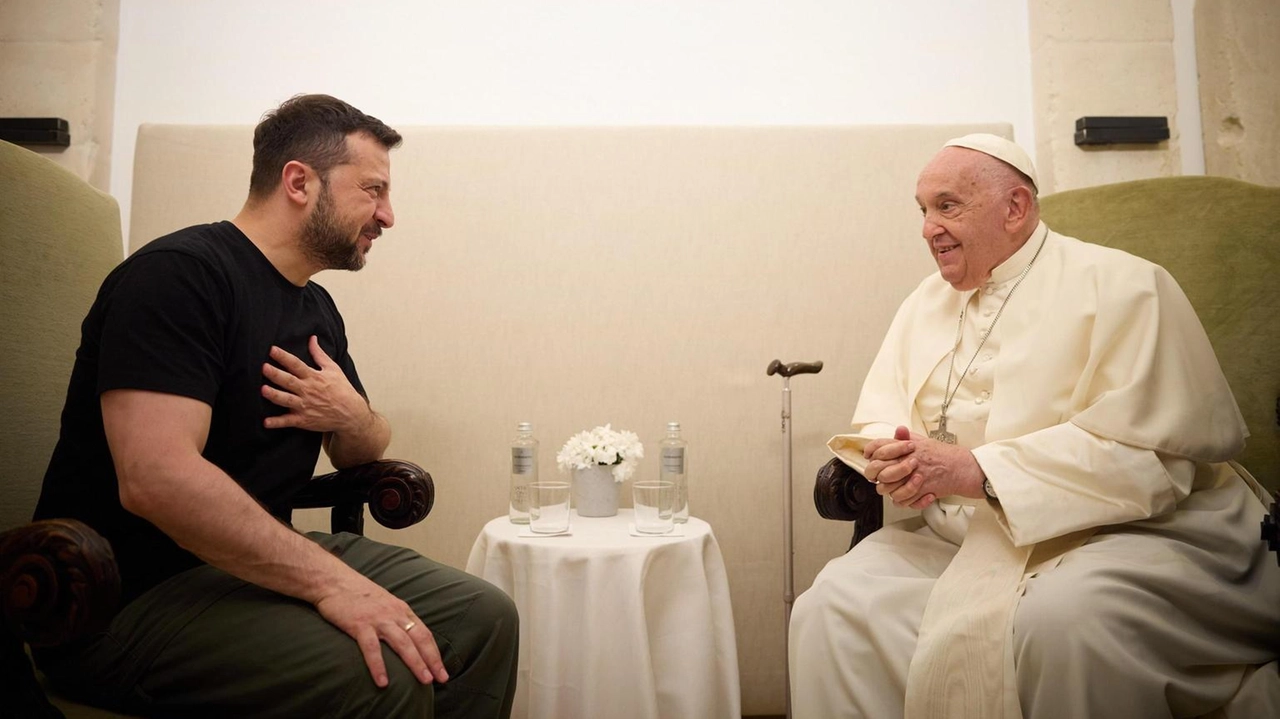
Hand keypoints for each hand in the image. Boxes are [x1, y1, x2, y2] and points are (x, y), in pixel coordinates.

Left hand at [262, 336, 371, 432]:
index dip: (283, 357)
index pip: (296, 364)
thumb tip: (312, 338)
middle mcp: (307, 391)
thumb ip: (319, 354)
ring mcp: (305, 406)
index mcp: (313, 377)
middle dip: (276, 374)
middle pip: (289, 381)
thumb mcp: (333, 369)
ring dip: (275, 395)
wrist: (351, 413)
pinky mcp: (304, 420)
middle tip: (263, 367)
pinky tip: (266, 422)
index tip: (272, 349)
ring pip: (286, 400)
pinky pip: (288, 421)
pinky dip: (277, 423)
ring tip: (263, 390)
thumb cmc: (342, 390)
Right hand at [314, 576, 448, 687]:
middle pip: (419, 639)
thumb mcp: (384, 604)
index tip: (442, 671)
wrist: (334, 581)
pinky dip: (378, 666)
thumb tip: (407, 639)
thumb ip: (396, 619)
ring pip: (402, 643)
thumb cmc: (358, 594)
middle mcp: (394, 614)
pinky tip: (383, 682)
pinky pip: (372, 648)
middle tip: (441, 678)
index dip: (435, 653)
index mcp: (402, 610)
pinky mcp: (359, 625)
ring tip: (424, 680)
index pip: (424, 634)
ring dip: (415, 663)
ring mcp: (378, 619)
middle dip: (432, 660)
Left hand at [865, 425, 985, 509]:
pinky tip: (909, 495)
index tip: (870, 457)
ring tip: (896, 487)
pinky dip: (903, 500)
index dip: (870, 452)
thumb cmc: (944, 455)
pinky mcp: (920, 490)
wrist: (962, 468)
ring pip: (886, 489)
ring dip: (889, 490)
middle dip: (876, 474)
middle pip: (877, 470)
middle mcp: (907, 460)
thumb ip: (907, 437)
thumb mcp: (924, 440)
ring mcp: (912, 476)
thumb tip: (897, 430)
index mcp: (906, 446)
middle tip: (882, 476)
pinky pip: (901, 501)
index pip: (878, 447)